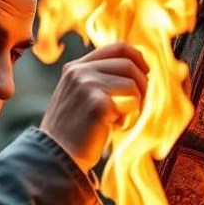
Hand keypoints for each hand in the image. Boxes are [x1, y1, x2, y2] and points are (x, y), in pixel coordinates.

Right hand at [39, 41, 148, 172]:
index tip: (146, 73)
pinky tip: (114, 127)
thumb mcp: (81, 96)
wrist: (57, 156)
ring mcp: (87, 84)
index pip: (117, 47)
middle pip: (129, 63)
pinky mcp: (98, 102)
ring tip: (120, 119)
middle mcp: (80, 71)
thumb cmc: (75, 130)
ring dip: (136, 102)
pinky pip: (132, 100)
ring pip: (133, 82)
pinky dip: (129, 116)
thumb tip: (140, 68)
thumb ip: (101, 79)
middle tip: (139, 105)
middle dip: (142, 84)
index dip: (138, 58)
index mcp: (75, 67)